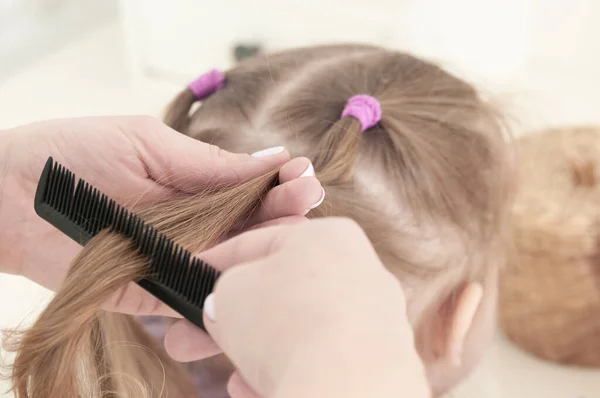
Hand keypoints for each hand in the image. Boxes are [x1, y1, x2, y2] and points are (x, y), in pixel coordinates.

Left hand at [0, 116, 322, 315]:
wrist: (7, 196)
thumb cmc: (74, 155)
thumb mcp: (148, 143)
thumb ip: (208, 163)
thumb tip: (272, 159)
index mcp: (198, 186)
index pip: (253, 188)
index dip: (282, 183)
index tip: (304, 176)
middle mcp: (196, 225)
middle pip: (253, 227)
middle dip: (284, 214)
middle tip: (307, 200)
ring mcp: (178, 260)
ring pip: (235, 265)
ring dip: (264, 254)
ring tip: (290, 239)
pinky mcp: (154, 294)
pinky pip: (198, 299)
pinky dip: (227, 295)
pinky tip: (253, 283)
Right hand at [164, 218, 429, 397]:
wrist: (346, 386)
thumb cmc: (285, 323)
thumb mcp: (230, 293)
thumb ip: (225, 292)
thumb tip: (226, 310)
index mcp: (327, 236)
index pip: (259, 243)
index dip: (215, 263)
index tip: (189, 283)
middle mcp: (359, 271)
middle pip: (279, 293)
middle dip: (229, 321)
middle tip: (189, 341)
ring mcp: (374, 317)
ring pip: (299, 332)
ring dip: (258, 352)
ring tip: (231, 375)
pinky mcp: (379, 361)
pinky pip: (321, 363)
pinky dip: (289, 373)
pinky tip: (257, 389)